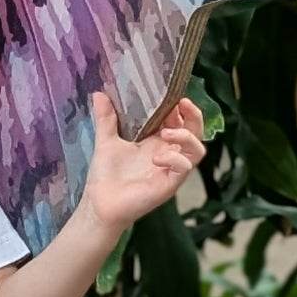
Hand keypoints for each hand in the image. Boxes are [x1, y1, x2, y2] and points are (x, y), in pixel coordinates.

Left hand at [79, 91, 206, 233]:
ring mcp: (171, 169)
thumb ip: (106, 118)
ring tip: (165, 132)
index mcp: (157, 142)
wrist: (99, 203)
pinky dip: (174, 158)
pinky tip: (156, 158)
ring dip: (186, 136)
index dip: (181, 108)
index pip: (180, 121)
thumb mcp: (107, 141)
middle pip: (196, 132)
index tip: (173, 96)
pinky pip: (185, 168)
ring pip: (198, 149)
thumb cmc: (106, 174)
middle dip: (194, 116)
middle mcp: (168, 154)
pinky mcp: (170, 184)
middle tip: (182, 104)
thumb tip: (98, 93)